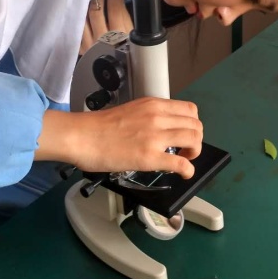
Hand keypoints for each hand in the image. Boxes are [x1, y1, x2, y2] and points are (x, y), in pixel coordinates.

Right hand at [38, 98, 202, 178]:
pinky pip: (181, 163)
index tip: (185, 134)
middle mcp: (158, 117)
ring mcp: (155, 137)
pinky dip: (189, 170)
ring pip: (194, 140)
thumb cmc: (99, 126)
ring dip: (195, 152)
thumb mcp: (131, 110)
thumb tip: (160, 129)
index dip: (193, 124)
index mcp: (153, 104)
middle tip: (186, 150)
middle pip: (196, 125)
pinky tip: (184, 174)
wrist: (81, 136)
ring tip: (185, 159)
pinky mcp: (149, 157)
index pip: (190, 110)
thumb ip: (149, 116)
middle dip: (196, 140)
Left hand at [80, 0, 132, 55]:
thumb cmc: (128, 52)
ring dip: (85, 4)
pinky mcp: (81, 49)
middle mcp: (103, 39)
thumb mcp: (131, 32)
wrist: (117, 74)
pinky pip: (77, 29)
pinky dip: (77, 16)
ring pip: (83, 18)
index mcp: (120, 35)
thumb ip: (125, 14)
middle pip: (96, 11)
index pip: (115, 9)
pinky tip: (78, 8)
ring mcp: (89, 44)